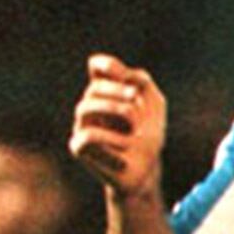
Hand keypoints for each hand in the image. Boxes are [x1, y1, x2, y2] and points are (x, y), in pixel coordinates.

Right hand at [70, 54, 167, 196]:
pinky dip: (111, 140)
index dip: (107, 65)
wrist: (146, 169)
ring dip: (114, 110)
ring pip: (85, 107)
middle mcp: (91, 106)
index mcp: (108, 93)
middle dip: (118, 91)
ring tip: (134, 126)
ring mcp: (83, 125)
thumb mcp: (154, 106)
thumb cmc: (147, 136)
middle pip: (94, 88)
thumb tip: (127, 75)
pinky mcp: (79, 147)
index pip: (98, 68)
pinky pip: (88, 136)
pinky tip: (127, 149)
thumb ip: (144, 84)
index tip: (126, 77)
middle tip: (135, 98)